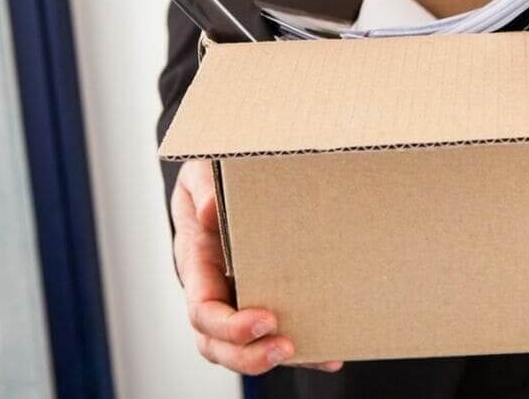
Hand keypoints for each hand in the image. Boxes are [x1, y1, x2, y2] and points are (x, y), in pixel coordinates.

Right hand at [172, 160, 342, 373]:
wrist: (222, 177)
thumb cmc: (211, 176)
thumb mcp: (201, 170)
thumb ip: (202, 187)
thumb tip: (208, 211)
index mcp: (197, 263)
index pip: (202, 310)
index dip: (229, 325)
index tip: (264, 319)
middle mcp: (213, 288)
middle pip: (216, 343)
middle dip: (248, 355)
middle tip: (286, 347)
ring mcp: (236, 297)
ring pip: (243, 347)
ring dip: (272, 357)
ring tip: (314, 355)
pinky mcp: (263, 296)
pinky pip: (275, 332)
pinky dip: (302, 349)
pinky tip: (330, 354)